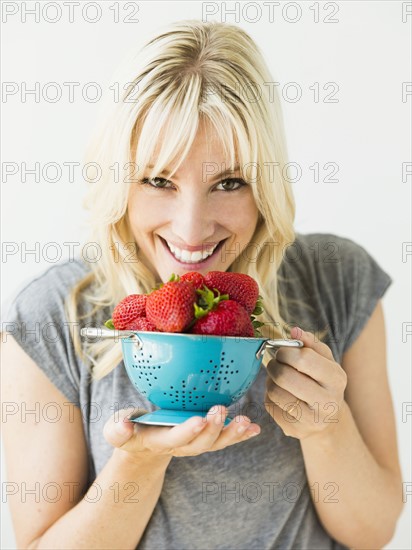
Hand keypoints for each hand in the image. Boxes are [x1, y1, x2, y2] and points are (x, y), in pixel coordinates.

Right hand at [103, 405, 259, 459]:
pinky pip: (226, 440)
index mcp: (158, 441)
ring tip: (246, 422)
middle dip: (213, 429)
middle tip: (220, 410)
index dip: (187, 431)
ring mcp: (195, 443)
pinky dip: (241, 435)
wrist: (143, 444)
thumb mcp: (116, 430)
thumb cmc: (129, 431)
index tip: (198, 419)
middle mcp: (180, 446)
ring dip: (232, 434)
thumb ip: (117, 429)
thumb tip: (124, 427)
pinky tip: (255, 428)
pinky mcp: (206, 439)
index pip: (174, 439)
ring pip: (216, 443)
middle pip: (200, 443)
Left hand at [264, 327, 346, 439]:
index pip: (303, 359)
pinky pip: (270, 406)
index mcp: (337, 378)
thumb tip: (294, 330)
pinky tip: (280, 394)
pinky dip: (270, 396)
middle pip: (285, 377)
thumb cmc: (322, 381)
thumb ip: (310, 343)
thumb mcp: (324, 360)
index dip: (285, 352)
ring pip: (274, 392)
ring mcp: (311, 420)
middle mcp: (328, 402)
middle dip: (274, 366)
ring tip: (278, 379)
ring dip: (270, 381)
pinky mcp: (294, 430)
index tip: (282, 352)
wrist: (327, 418)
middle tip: (275, 363)